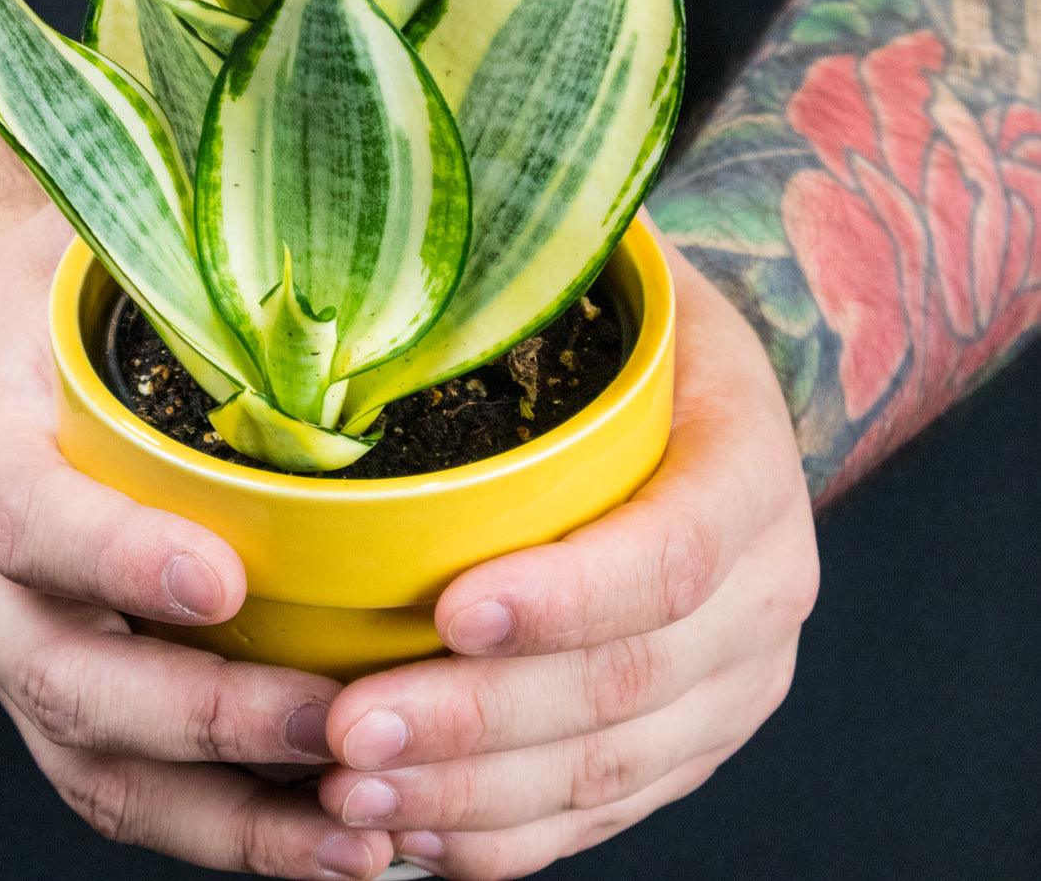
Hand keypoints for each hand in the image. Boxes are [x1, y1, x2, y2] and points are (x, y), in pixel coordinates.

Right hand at [0, 207, 392, 878]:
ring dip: (230, 812)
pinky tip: (333, 841)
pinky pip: (134, 790)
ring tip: (355, 829)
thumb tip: (325, 208)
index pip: (30, 512)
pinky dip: (231, 831)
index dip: (115, 555)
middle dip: (203, 714)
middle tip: (332, 719)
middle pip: (68, 674)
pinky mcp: (72, 699)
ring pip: (101, 765)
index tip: (219, 579)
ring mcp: (27, 649)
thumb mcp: (98, 254)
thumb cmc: (63, 310)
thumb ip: (177, 251)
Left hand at [316, 235, 818, 877]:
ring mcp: (735, 679)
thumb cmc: (633, 339)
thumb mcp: (615, 287)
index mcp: (747, 470)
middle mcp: (764, 591)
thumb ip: (535, 294)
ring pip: (610, 768)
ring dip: (475, 795)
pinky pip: (607, 811)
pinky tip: (413, 829)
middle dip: (480, 721)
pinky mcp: (693, 736)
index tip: (447, 609)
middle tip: (348, 730)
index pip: (670, 554)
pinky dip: (508, 835)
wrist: (712, 408)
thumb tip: (382, 287)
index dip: (567, 596)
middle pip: (628, 683)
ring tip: (351, 789)